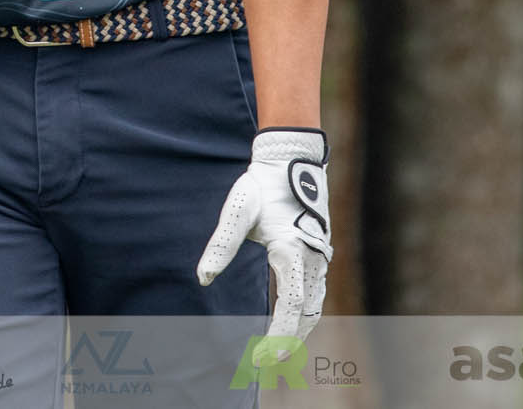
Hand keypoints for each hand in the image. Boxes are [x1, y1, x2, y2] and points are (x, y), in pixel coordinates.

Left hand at [195, 128, 330, 339]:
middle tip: (264, 362)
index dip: (281, 335)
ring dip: (299, 330)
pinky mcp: (319, 252)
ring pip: (315, 305)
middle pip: (308, 313)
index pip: (292, 306)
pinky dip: (306, 313)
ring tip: (277, 350)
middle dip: (290, 341)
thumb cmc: (262, 185)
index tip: (264, 356)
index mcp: (292, 250)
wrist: (291, 159)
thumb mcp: (237, 211)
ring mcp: (320, 256)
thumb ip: (221, 244)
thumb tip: (203, 278)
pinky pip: (316, 292)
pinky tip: (291, 321)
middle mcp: (312, 258)